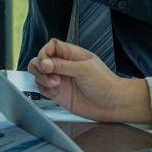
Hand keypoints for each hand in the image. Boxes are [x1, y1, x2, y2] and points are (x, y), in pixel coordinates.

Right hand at [28, 39, 151, 122]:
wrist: (112, 104)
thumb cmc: (105, 83)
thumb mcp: (84, 69)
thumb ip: (62, 65)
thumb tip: (44, 62)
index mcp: (71, 54)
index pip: (50, 47)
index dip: (44, 53)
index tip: (46, 62)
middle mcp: (63, 66)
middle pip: (40, 60)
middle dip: (39, 67)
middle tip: (48, 73)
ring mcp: (60, 80)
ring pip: (39, 75)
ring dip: (42, 79)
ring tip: (55, 84)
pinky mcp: (59, 94)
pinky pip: (43, 90)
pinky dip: (44, 90)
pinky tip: (56, 92)